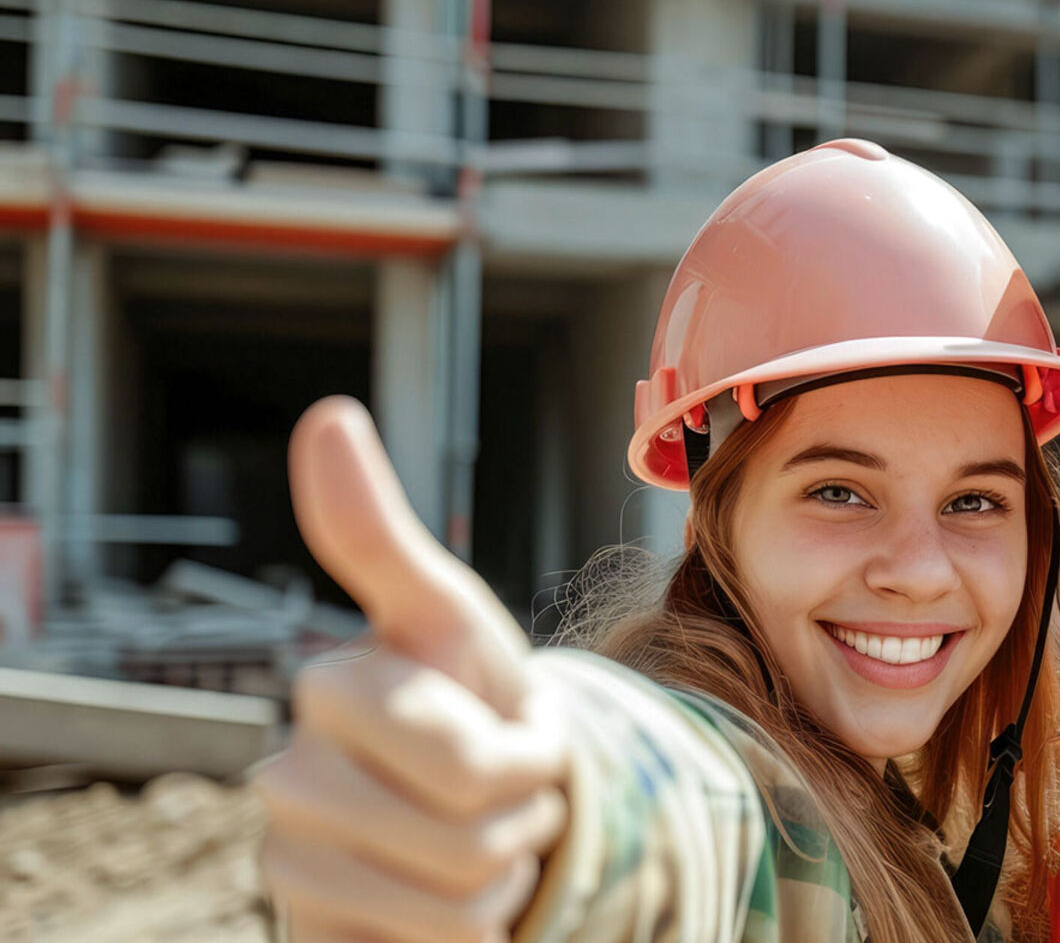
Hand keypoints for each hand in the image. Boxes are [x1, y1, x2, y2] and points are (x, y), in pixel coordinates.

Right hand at [252, 397, 569, 942]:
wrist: (470, 805)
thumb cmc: (467, 696)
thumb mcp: (448, 615)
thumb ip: (381, 531)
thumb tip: (325, 415)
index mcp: (328, 690)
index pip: (470, 760)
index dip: (529, 756)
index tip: (511, 726)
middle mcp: (286, 785)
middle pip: (467, 840)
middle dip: (519, 819)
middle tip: (500, 791)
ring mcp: (290, 873)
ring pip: (458, 911)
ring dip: (501, 882)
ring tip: (479, 840)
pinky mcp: (313, 939)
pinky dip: (465, 940)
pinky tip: (443, 906)